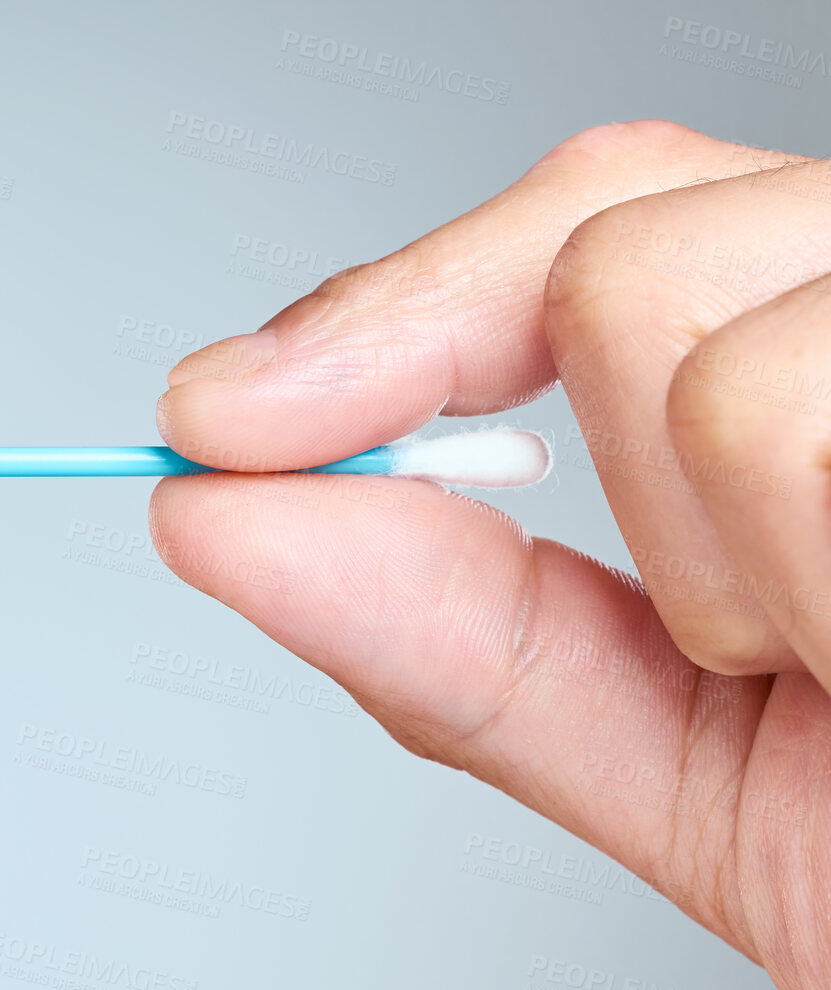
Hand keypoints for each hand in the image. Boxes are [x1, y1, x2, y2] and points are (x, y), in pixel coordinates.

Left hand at [149, 120, 830, 989]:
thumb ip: (455, 632)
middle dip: (601, 461)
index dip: (380, 318)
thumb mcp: (685, 762)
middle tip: (741, 625)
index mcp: (825, 352)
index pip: (574, 228)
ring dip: (730, 557)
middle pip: (605, 235)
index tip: (219, 417)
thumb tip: (219, 515)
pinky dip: (805, 557)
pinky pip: (784, 394)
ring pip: (682, 322)